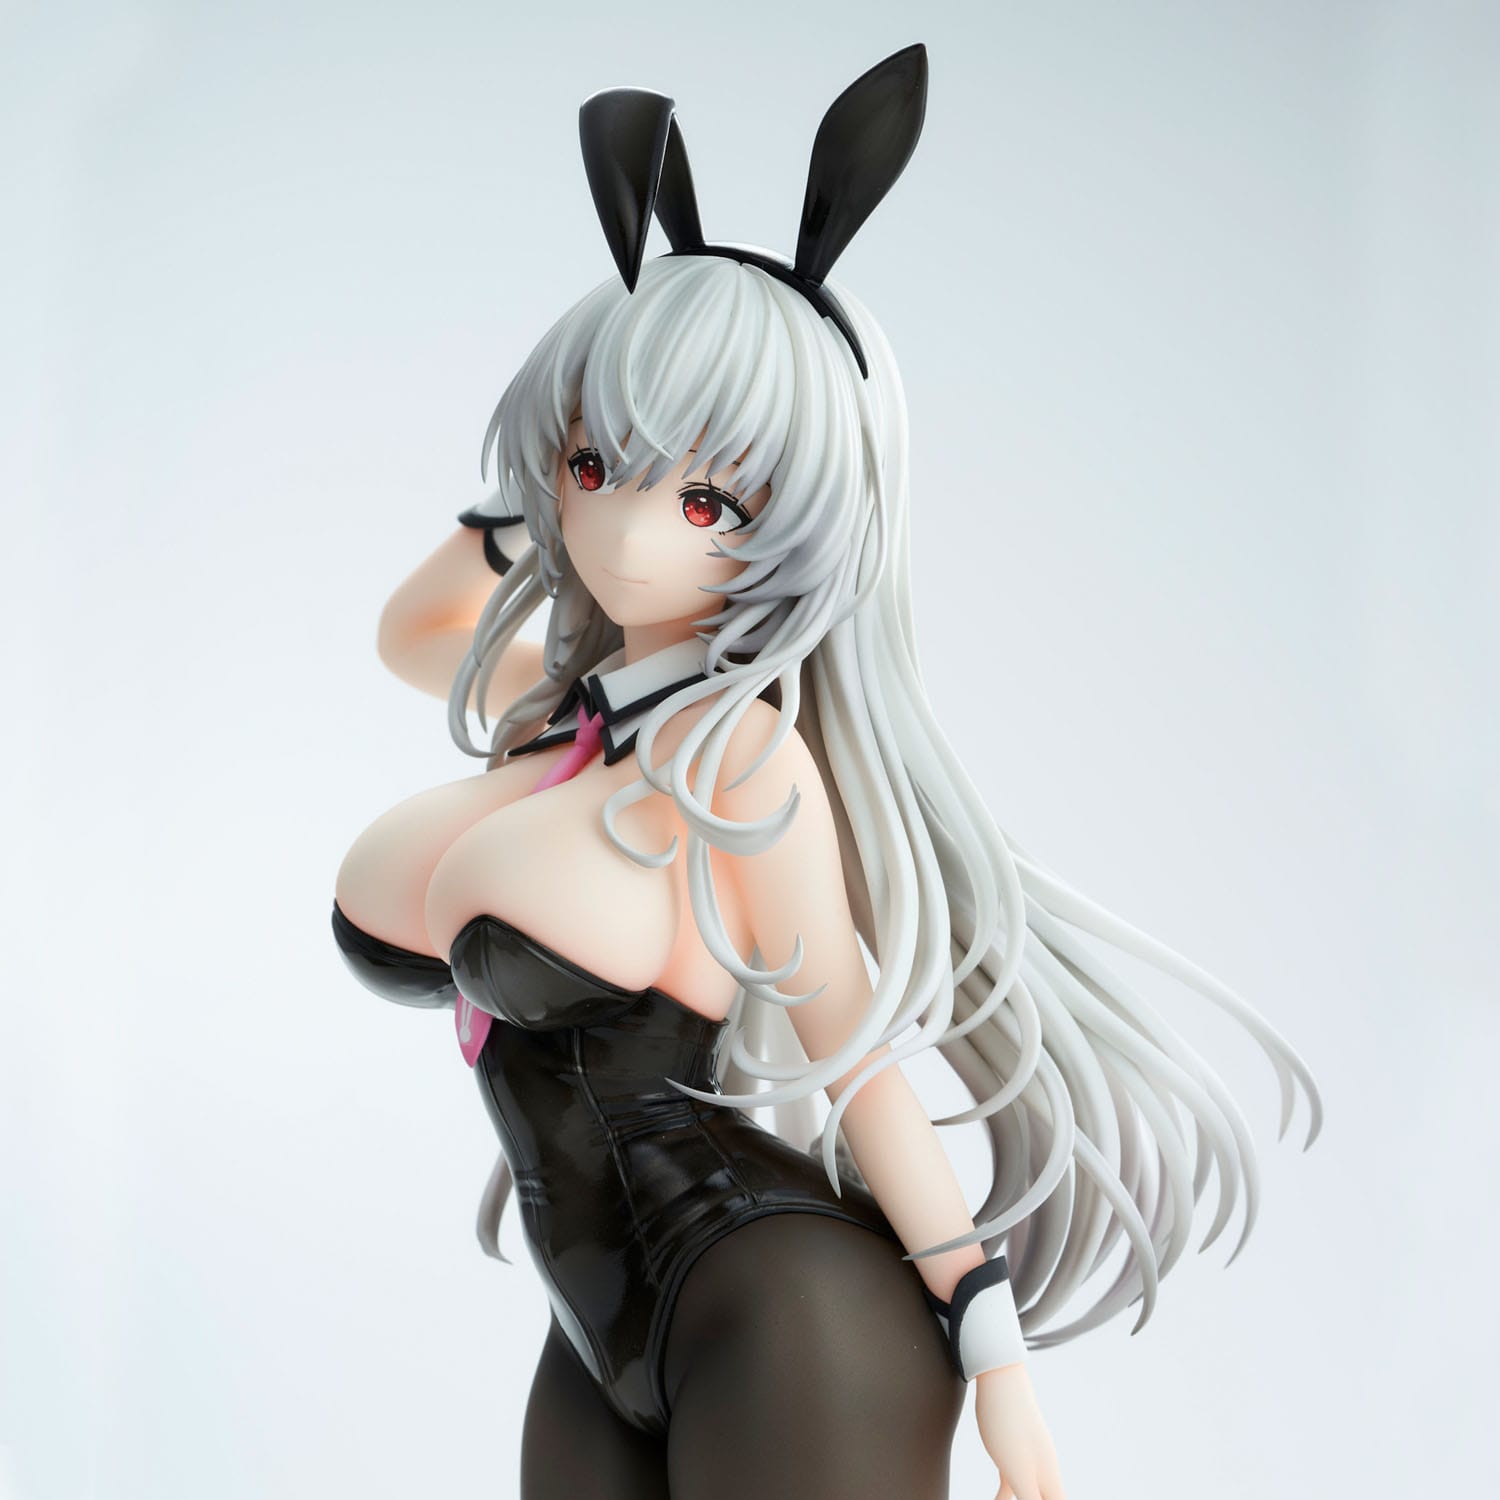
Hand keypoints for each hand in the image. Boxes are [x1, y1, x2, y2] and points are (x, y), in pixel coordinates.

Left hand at [974, 1363, 1065, 1499]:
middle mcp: (1042, 1470)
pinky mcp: (1008, 1452)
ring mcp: (1026, 1459)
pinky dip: (1005, 1497)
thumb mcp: (1018, 1470)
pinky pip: (1010, 1484)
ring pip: (1029, 1496)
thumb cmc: (1007, 1422)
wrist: (997, 1375)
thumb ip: (1033, 1499)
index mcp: (1048, 1477)